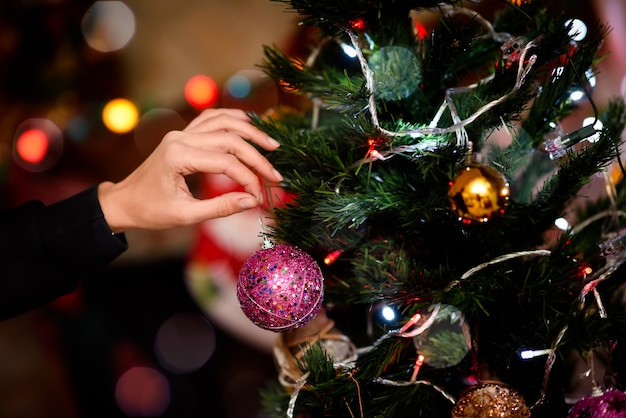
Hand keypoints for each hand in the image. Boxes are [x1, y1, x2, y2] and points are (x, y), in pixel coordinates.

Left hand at [97, 108, 282, 232]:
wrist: (124, 202)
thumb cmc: (150, 211)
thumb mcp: (185, 215)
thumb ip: (220, 207)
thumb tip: (252, 201)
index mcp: (178, 157)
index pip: (226, 162)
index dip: (249, 179)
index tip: (260, 197)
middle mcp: (180, 138)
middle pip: (230, 139)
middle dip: (257, 158)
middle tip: (275, 176)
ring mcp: (181, 132)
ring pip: (223, 121)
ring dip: (250, 131)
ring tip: (271, 145)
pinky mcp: (183, 134)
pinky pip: (211, 118)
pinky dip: (233, 119)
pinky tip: (250, 126)